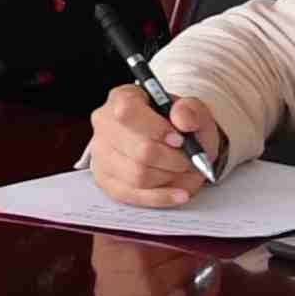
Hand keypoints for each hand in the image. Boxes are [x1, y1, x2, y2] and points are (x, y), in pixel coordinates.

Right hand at [84, 83, 226, 206]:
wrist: (175, 146)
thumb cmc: (180, 127)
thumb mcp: (193, 112)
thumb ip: (191, 111)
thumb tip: (183, 119)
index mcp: (123, 98)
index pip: (127, 111)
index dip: (156, 129)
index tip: (179, 140)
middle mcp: (104, 124)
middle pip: (139, 151)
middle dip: (173, 160)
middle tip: (189, 161)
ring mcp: (101, 153)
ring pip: (137, 175)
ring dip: (169, 178)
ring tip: (182, 172)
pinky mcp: (105, 179)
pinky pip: (132, 195)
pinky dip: (161, 197)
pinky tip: (180, 193)